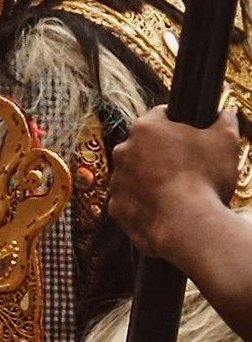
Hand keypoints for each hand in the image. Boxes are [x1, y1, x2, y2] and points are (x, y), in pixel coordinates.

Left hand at [109, 106, 240, 264]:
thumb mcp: (226, 139)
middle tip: (187, 166)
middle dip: (163, 153)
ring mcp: (117, 181)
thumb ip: (223, 120)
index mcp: (145, 128)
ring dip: (151, 179)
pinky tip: (164, 208)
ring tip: (177, 191)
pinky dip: (145, 203)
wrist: (186, 225)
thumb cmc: (205, 179)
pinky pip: (131, 201)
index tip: (192, 136)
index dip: (179, 124)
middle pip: (146, 146)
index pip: (161, 116)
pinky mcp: (116, 207)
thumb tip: (223, 116)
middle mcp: (123, 151)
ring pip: (135, 174)